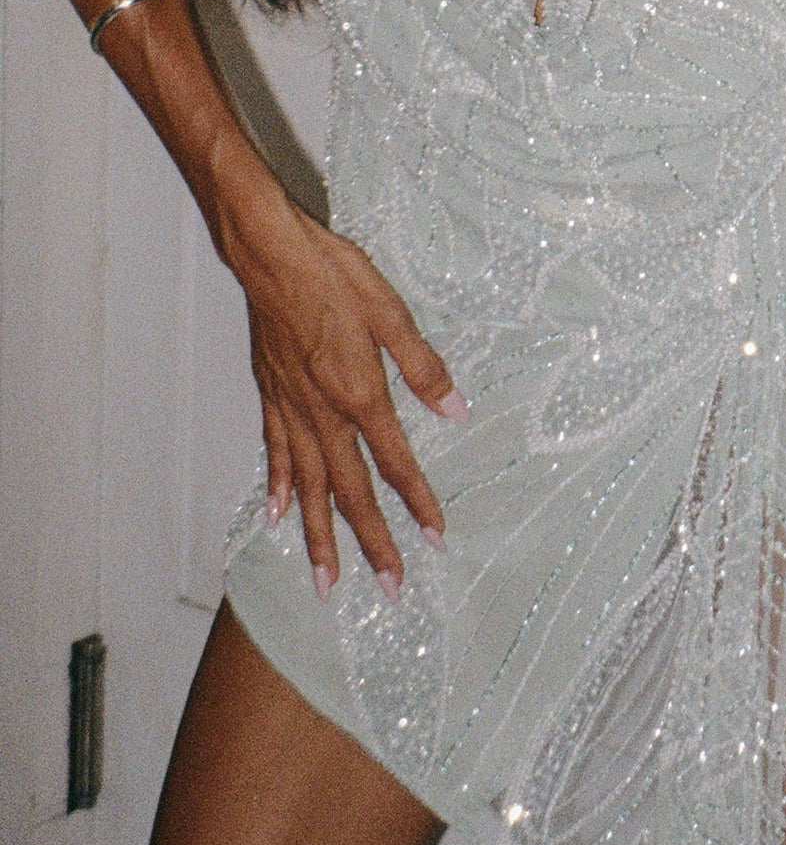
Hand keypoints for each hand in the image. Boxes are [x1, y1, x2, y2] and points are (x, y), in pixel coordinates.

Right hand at [208, 145, 463, 598]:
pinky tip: (278, 514)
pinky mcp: (270, 394)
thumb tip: (457, 409)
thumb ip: (423, 366)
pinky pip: (275, 452)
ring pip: (307, 487)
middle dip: (371, 544)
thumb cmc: (334, 276)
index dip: (418, 503)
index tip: (437, 539)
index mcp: (359, 394)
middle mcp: (323, 413)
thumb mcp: (392, 314)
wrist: (269, 256)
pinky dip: (279, 486)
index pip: (395, 463)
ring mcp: (291, 408)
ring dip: (319, 536)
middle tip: (389, 589)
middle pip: (349, 492)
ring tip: (326, 582)